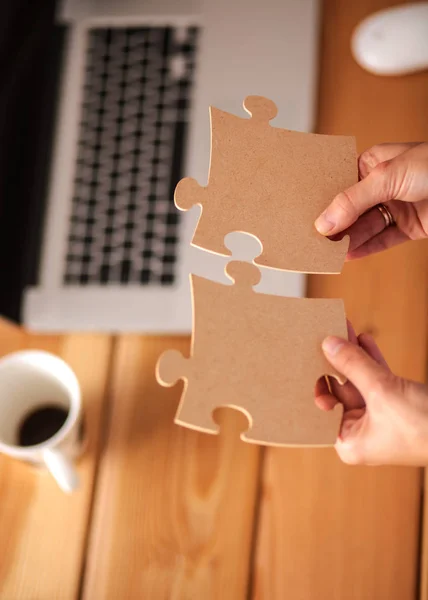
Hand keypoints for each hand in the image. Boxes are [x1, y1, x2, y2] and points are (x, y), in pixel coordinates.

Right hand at [314, 142, 427, 258]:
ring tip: (325, 252)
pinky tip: (348, 256)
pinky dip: (366, 249)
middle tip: (311, 238)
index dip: (323, 199)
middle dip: (333, 223)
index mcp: (375, 162)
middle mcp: (383, 185)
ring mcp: (396, 207)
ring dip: (347, 239)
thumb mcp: (389, 176)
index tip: (303, 214)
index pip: (340, 182)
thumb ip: (354, 200)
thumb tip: (324, 221)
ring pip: (364, 227)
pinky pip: (382, 240)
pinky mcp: (410, 227)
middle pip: (350, 208)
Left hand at [315, 323, 427, 465]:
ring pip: (359, 381)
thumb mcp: (382, 391)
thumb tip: (329, 344)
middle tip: (325, 333)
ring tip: (342, 327)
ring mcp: (378, 419)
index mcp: (347, 442)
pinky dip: (371, 361)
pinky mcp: (395, 406)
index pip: (321, 408)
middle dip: (334, 360)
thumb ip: (354, 366)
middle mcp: (359, 432)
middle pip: (339, 390)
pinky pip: (377, 380)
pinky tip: (362, 339)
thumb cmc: (424, 427)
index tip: (304, 357)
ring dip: (353, 355)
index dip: (313, 380)